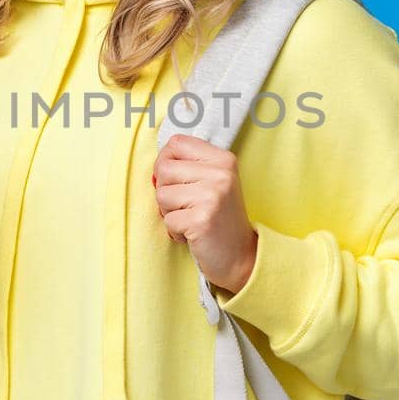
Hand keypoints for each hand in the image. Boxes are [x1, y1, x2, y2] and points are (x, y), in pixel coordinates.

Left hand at [152, 133, 259, 294]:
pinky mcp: (201, 220)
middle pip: (163, 168)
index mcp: (223, 159)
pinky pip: (167, 220)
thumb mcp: (214, 182)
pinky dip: (175, 231)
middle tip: (187, 205)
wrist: (241, 256)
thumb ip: (190, 166)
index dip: (166, 161)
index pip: (176, 143)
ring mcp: (211, 196)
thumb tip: (157, 163)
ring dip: (169, 212)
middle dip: (166, 190)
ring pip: (161, 194)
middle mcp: (220, 174)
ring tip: (191, 218)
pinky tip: (193, 233)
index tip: (177, 180)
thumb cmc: (220, 218)